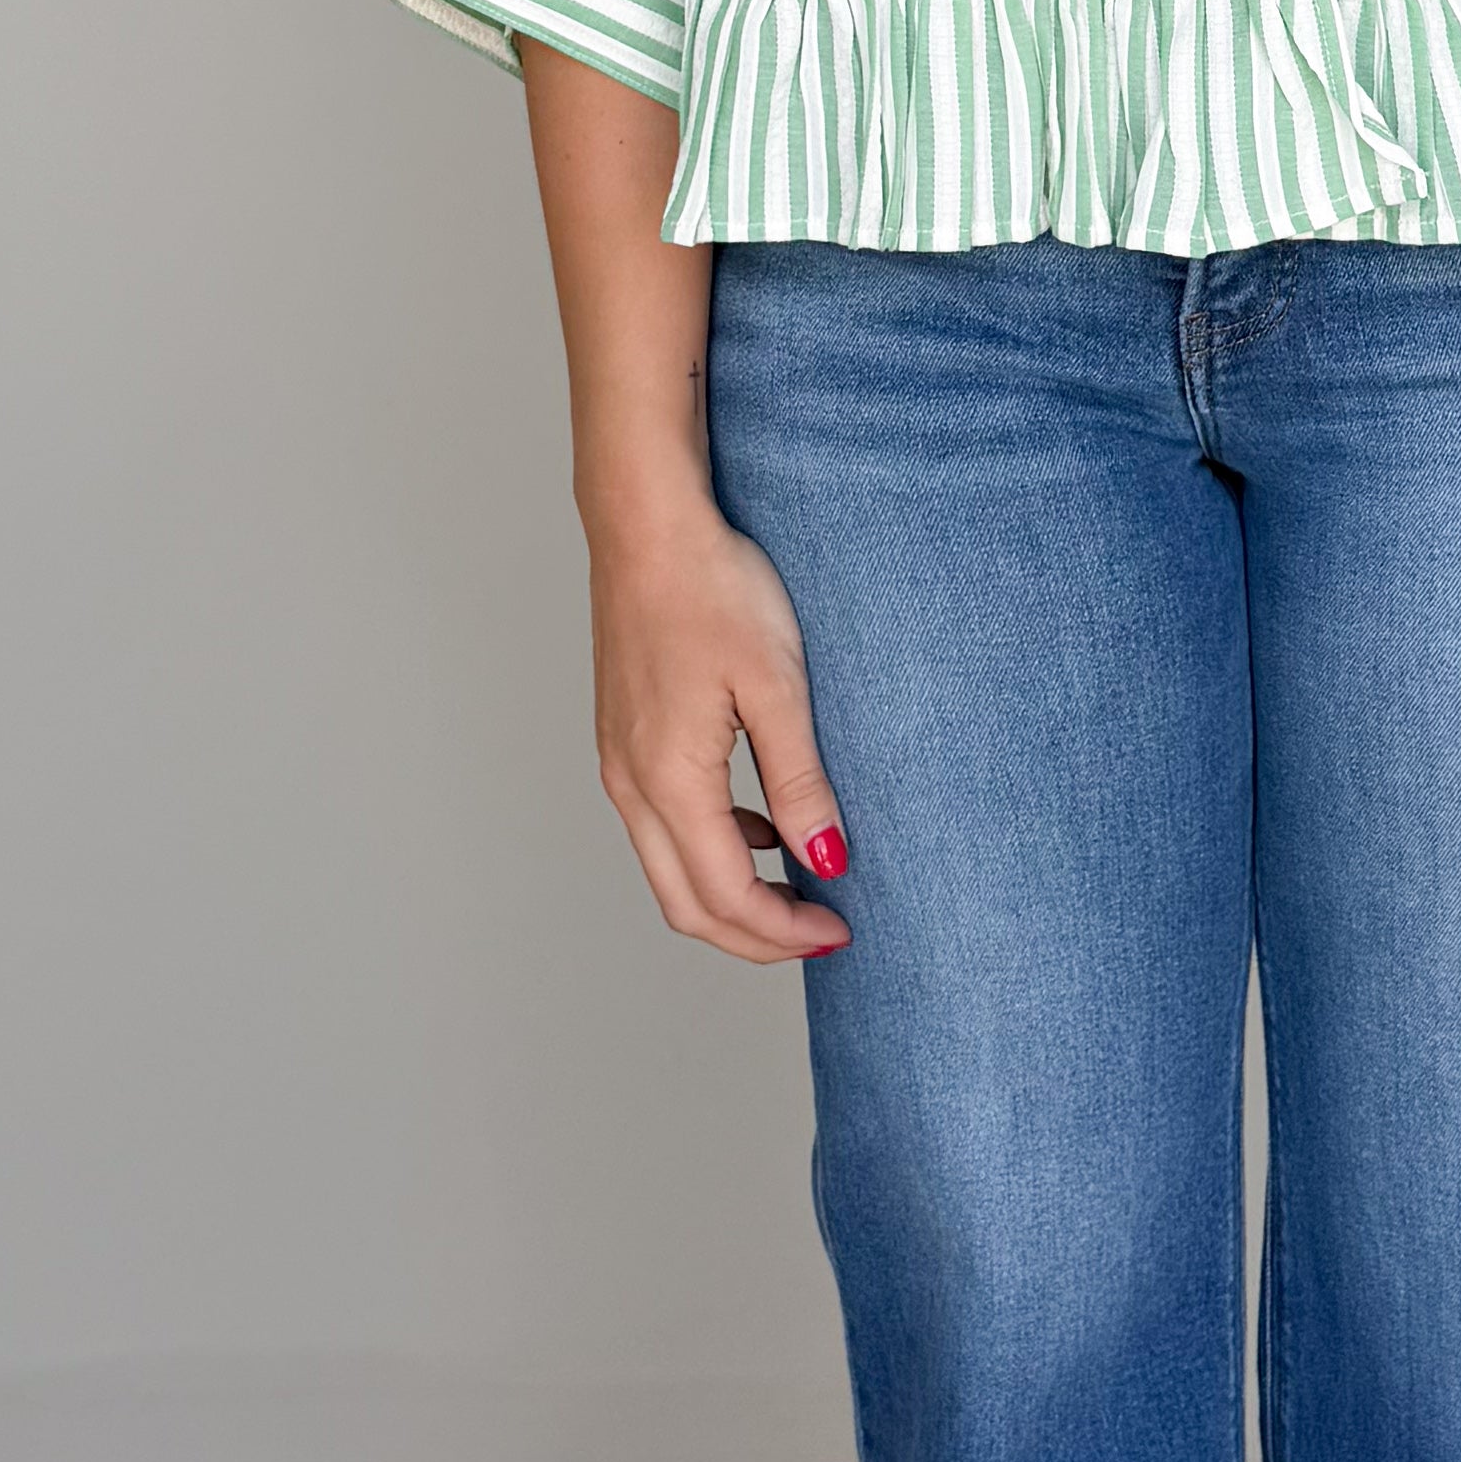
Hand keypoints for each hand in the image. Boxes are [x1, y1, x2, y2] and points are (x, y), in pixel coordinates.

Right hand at [583, 493, 852, 966]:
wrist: (648, 525)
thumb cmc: (713, 589)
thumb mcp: (778, 686)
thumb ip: (800, 781)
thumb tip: (825, 859)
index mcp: (669, 781)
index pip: (726, 897)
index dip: (786, 931)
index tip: (842, 931)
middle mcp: (630, 785)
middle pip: (687, 905)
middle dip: (756, 936)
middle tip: (822, 933)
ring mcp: (619, 763)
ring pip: (669, 871)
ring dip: (731, 896)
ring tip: (801, 888)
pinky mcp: (621, 740)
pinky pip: (662, 827)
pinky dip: (712, 849)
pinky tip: (761, 823)